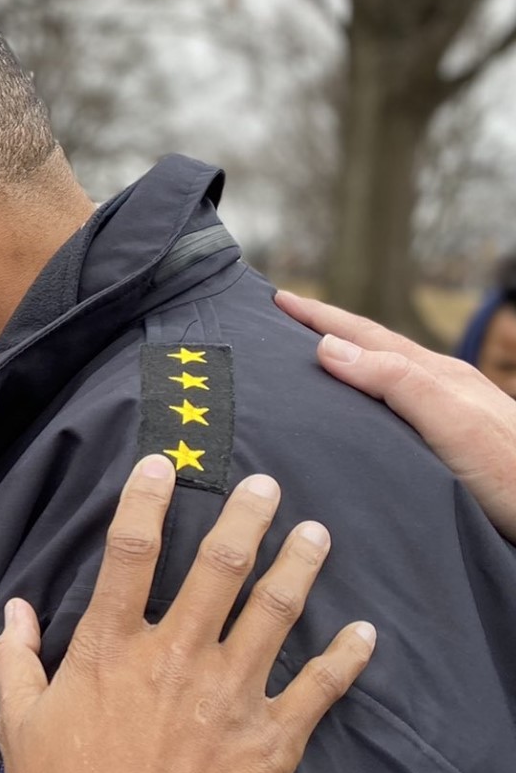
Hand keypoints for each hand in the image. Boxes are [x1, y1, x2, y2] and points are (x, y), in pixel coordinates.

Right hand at [0, 455, 376, 772]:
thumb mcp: (18, 727)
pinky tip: (363, 631)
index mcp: (111, 648)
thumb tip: (14, 611)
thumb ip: (16, 662)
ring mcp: (231, 693)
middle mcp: (176, 655)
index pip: (129, 553)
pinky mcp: (272, 737)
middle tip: (266, 485)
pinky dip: (346, 657)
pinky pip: (319, 686)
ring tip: (315, 533)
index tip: (161, 464)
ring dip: (299, 566)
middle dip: (246, 518)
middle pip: (219, 567)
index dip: (143, 501)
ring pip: (275, 612)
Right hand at [276, 290, 515, 540]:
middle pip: (375, 350)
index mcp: (437, 377)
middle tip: (280, 323)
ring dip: (344, 366)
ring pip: (384, 381)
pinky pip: (393, 411)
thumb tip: (327, 347)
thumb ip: (397, 382)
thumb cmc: (512, 472)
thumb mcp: (453, 423)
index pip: (367, 335)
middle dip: (326, 333)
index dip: (321, 317)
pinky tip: (355, 416)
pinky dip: (363, 400)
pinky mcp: (450, 447)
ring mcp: (448, 417)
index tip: (279, 300)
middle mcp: (441, 390)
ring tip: (305, 364)